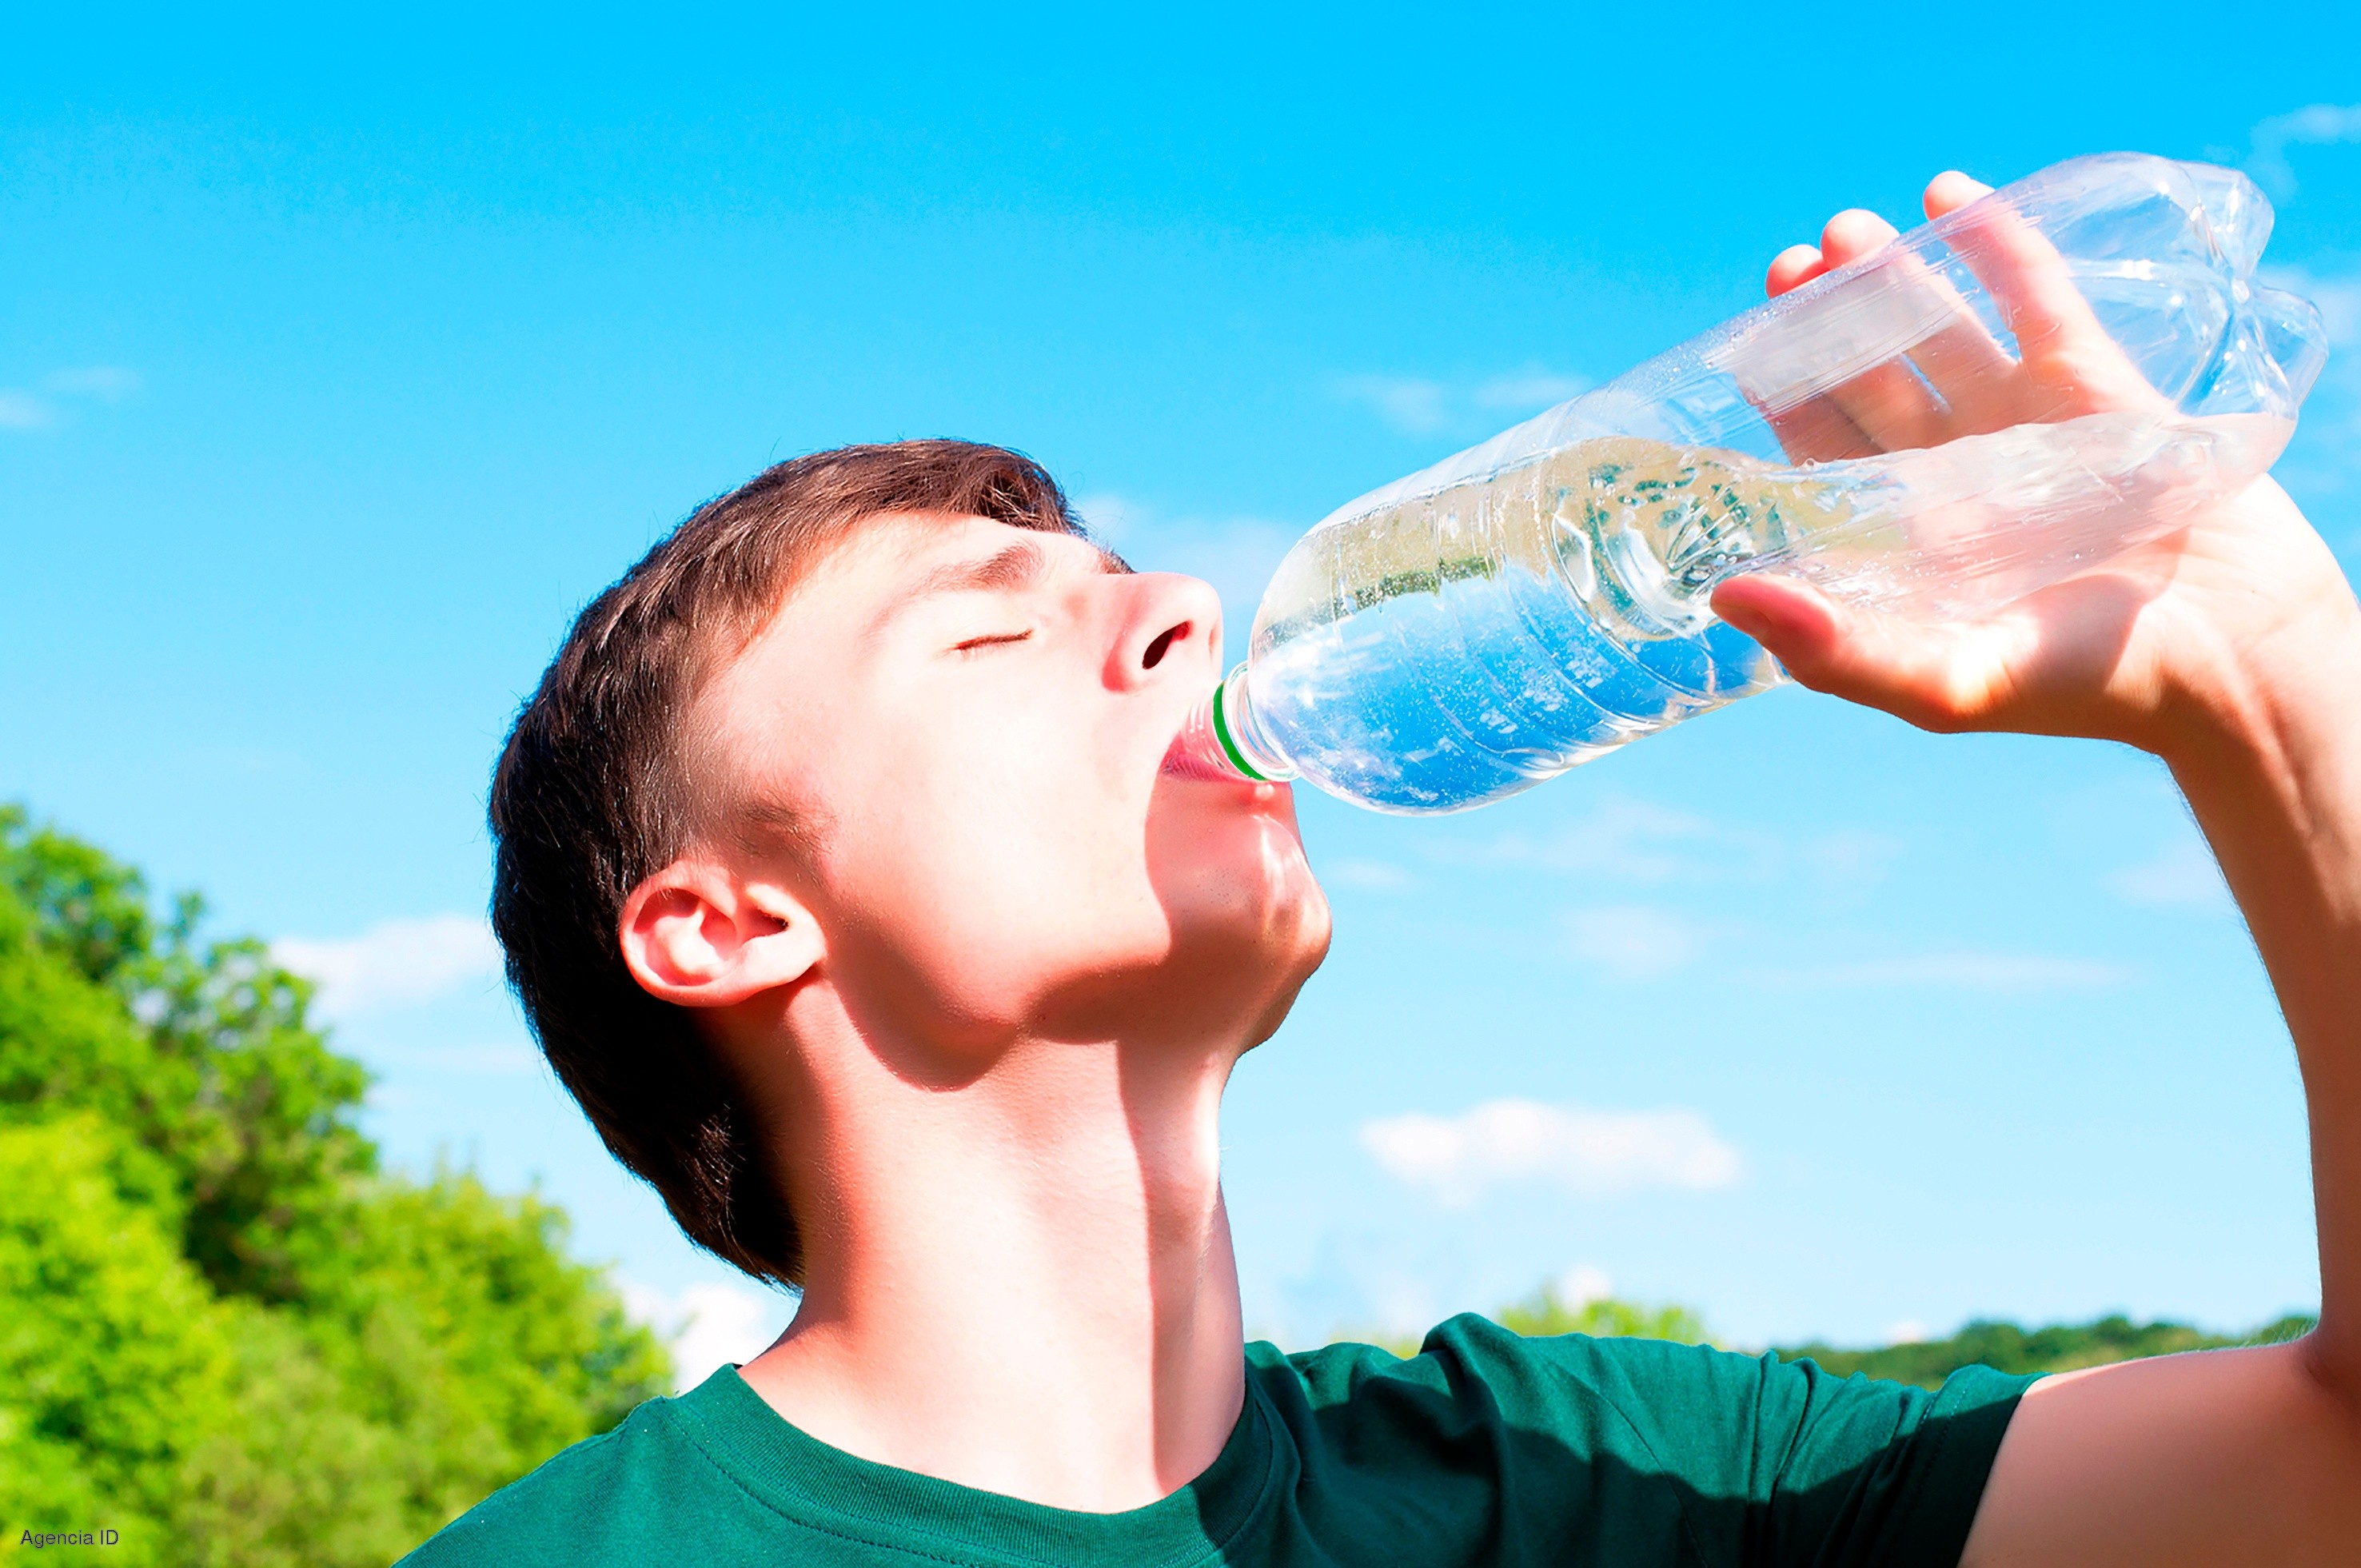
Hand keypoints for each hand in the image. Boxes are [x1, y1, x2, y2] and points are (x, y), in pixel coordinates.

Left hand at [1711, 172, 2360, 762]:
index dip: (1784, 394)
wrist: (2226, 655)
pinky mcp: (2092, 382)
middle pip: (1869, 377)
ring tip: (1849, 229)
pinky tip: (1948, 194)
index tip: (1746, 343)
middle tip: (1793, 262)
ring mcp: (2020, 420)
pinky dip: (1994, 244)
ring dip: (1893, 276)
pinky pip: (2034, 299)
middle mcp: (1950, 471)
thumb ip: (1834, 650)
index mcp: (1903, 535)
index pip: (1823, 450)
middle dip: (1828, 320)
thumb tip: (1724, 594)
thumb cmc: (2077, 687)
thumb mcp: (1942, 682)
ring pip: (1939, 330)